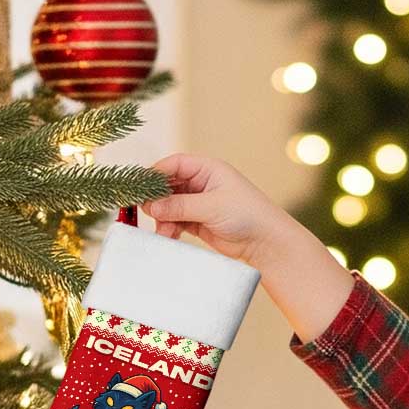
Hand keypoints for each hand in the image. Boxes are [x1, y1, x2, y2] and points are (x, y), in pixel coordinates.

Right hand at [140, 152, 292, 270]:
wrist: (266, 243)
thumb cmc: (247, 215)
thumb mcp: (211, 207)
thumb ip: (180, 206)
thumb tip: (151, 206)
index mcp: (208, 169)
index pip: (174, 165)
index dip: (156, 174)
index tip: (142, 189)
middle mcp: (202, 183)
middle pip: (169, 186)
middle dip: (157, 200)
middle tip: (147, 213)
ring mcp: (200, 203)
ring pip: (170, 206)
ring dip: (163, 218)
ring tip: (163, 232)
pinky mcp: (199, 222)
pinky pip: (176, 221)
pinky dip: (170, 228)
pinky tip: (168, 237)